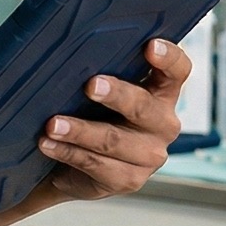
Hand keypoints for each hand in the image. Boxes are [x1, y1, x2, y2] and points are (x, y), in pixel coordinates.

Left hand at [35, 39, 190, 202]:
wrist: (75, 166)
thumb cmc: (90, 113)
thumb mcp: (100, 90)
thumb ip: (101, 70)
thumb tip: (73, 49)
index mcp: (162, 92)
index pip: (177, 71)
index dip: (169, 57)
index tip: (150, 46)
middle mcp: (163, 124)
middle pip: (143, 106)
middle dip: (117, 95)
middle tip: (91, 85)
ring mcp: (150, 155)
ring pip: (114, 140)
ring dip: (80, 131)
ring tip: (53, 124)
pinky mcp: (129, 180)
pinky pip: (96, 164)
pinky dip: (68, 152)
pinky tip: (48, 144)